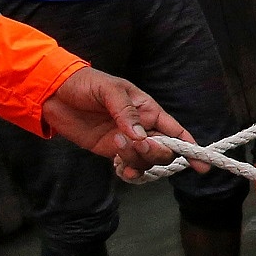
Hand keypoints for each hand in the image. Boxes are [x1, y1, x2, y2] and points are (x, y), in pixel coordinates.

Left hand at [40, 68, 192, 181]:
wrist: (54, 93)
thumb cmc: (86, 84)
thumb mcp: (110, 90)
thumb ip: (126, 113)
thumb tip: (139, 136)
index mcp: (149, 111)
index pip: (176, 132)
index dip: (191, 148)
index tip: (201, 165)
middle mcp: (142, 129)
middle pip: (163, 151)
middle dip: (155, 152)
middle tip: (138, 143)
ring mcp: (126, 142)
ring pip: (145, 161)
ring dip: (136, 159)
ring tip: (116, 146)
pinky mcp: (109, 151)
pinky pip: (127, 167)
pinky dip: (128, 171)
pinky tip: (120, 167)